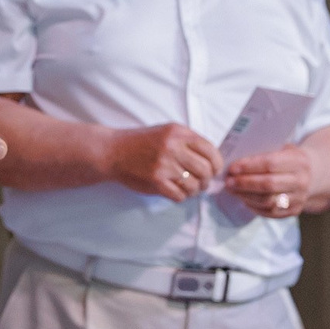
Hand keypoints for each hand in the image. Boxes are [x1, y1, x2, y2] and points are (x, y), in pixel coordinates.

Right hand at [105, 122, 221, 201]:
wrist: (112, 151)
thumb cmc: (141, 142)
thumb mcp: (166, 132)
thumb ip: (188, 141)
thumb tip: (211, 160)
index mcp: (178, 133)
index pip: (210, 150)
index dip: (216, 164)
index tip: (213, 170)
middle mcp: (173, 147)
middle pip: (206, 170)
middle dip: (207, 180)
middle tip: (202, 183)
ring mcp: (164, 164)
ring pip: (194, 185)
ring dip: (194, 191)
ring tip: (188, 188)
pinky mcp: (156, 180)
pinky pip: (180, 195)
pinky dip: (181, 197)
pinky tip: (175, 192)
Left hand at [222, 143, 315, 218]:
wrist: (313, 174)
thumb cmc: (288, 159)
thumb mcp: (283, 149)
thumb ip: (264, 152)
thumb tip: (235, 160)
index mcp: (298, 161)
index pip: (270, 164)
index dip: (249, 166)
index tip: (232, 168)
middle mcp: (302, 180)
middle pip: (268, 184)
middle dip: (245, 183)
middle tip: (228, 182)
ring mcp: (300, 197)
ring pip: (268, 201)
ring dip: (246, 196)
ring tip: (232, 190)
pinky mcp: (295, 210)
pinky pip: (271, 212)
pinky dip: (254, 207)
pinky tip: (244, 200)